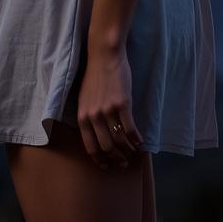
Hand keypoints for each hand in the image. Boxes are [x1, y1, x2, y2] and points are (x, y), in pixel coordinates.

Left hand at [76, 47, 142, 169]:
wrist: (104, 55)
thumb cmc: (95, 76)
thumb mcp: (84, 99)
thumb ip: (89, 117)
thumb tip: (97, 135)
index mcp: (82, 117)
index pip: (90, 146)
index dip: (99, 159)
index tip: (106, 166)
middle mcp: (93, 117)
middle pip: (106, 146)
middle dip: (116, 158)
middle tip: (124, 162)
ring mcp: (108, 110)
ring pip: (119, 139)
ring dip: (128, 149)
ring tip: (133, 152)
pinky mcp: (122, 103)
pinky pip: (130, 127)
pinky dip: (136, 137)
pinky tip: (140, 140)